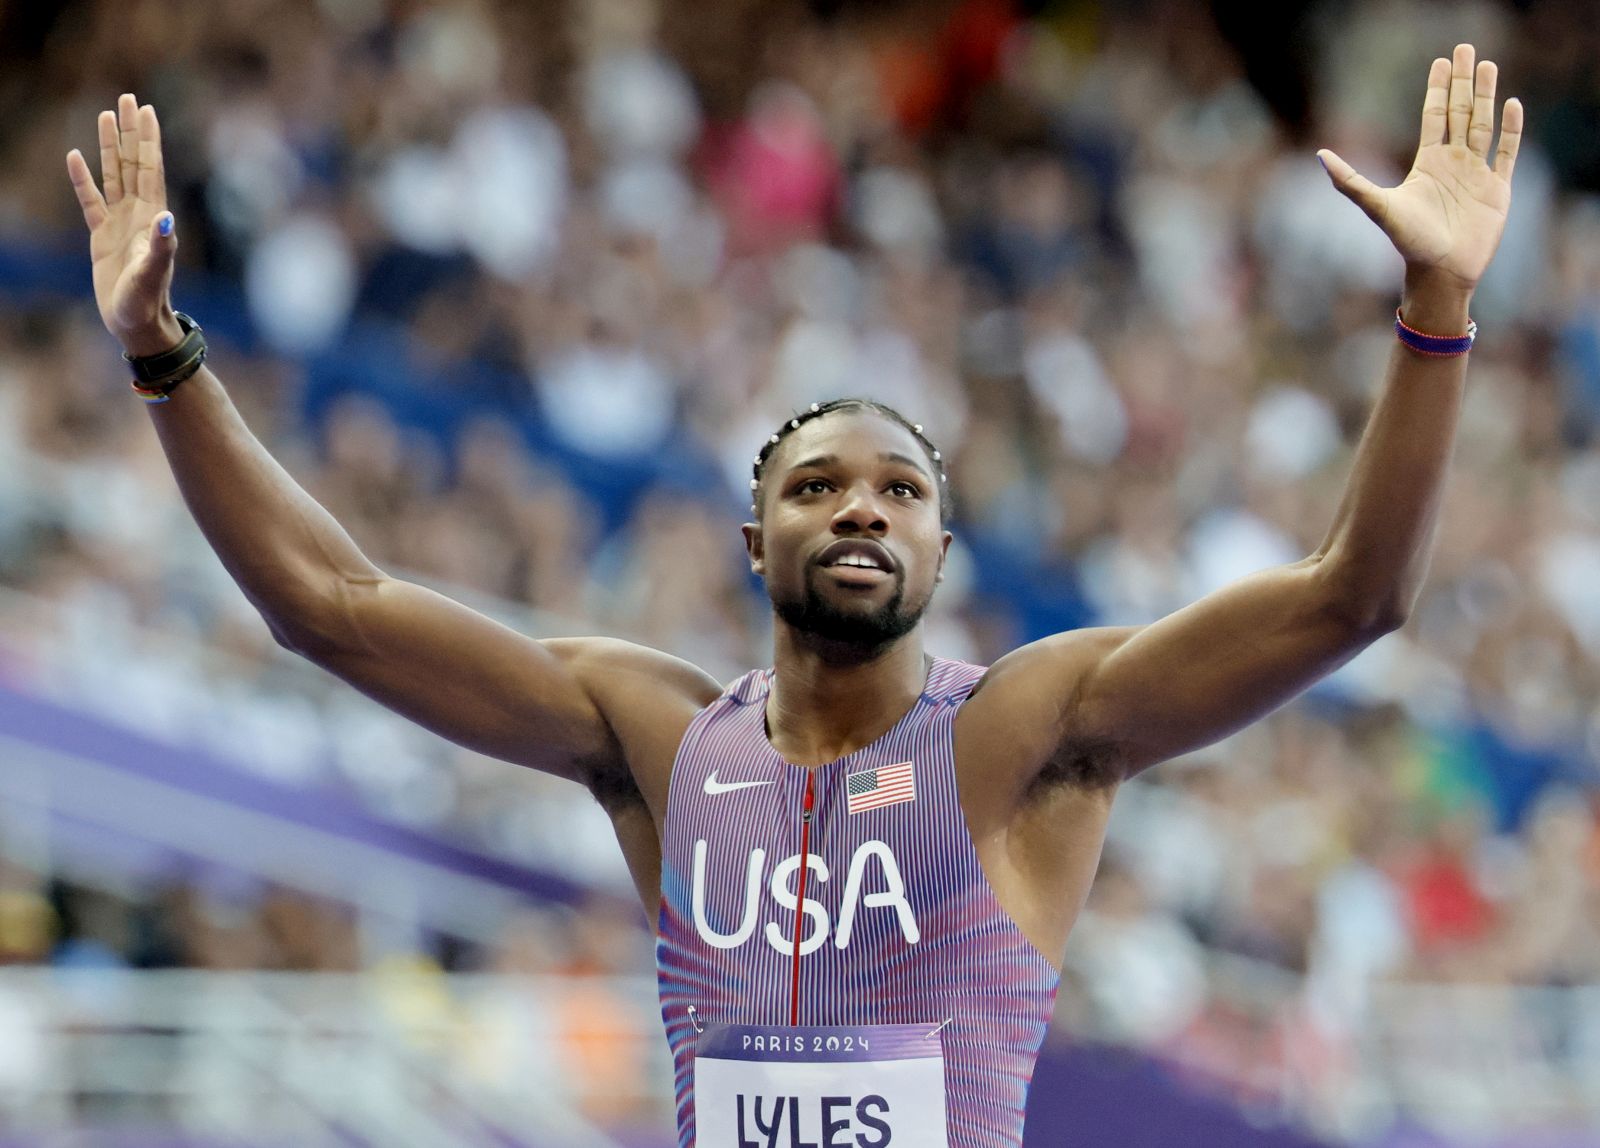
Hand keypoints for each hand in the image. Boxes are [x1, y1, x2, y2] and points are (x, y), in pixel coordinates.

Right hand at [65, 93, 182, 356]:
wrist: (135, 323)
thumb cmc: (146, 301)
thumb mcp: (153, 272)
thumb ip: (161, 245)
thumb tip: (166, 217)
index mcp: (153, 218)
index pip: (150, 168)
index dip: (149, 139)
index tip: (146, 110)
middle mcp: (139, 214)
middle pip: (133, 162)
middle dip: (131, 131)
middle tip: (128, 98)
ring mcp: (120, 223)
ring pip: (113, 175)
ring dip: (110, 146)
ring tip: (105, 116)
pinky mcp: (102, 236)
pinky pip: (90, 200)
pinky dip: (83, 179)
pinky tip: (75, 156)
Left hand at [1318, 43, 1522, 295]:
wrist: (1440, 272)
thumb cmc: (1408, 242)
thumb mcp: (1376, 206)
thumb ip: (1350, 181)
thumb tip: (1320, 155)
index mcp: (1428, 162)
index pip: (1435, 115)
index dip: (1438, 88)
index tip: (1442, 61)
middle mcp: (1453, 163)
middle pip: (1461, 111)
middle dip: (1465, 81)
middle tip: (1468, 48)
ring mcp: (1477, 173)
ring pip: (1484, 124)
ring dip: (1487, 96)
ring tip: (1490, 65)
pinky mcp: (1498, 188)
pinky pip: (1508, 152)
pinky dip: (1511, 129)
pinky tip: (1511, 105)